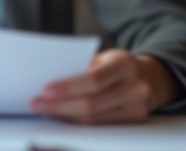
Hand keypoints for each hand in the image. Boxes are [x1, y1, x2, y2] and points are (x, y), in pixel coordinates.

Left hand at [30, 50, 179, 124]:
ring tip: (44, 111)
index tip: (45, 90)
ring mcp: (137, 109)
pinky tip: (61, 117)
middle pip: (92, 105)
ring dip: (65, 117)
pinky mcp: (133, 123)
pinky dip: (76, 122)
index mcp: (125, 64)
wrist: (149, 78)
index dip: (68, 87)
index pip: (94, 80)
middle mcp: (135, 87)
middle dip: (60, 106)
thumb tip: (49, 84)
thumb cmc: (117, 66)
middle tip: (37, 104)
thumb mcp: (103, 58)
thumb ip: (82, 68)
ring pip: (93, 120)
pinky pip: (99, 127)